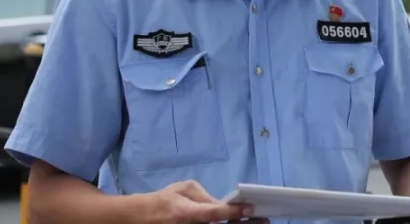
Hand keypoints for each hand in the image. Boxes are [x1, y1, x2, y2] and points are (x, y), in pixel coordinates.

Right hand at [139, 179, 263, 222]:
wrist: (144, 218)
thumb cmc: (166, 200)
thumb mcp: (184, 189)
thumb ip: (205, 196)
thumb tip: (223, 204)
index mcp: (188, 213)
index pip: (214, 213)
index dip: (233, 212)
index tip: (250, 208)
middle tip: (265, 220)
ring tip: (259, 223)